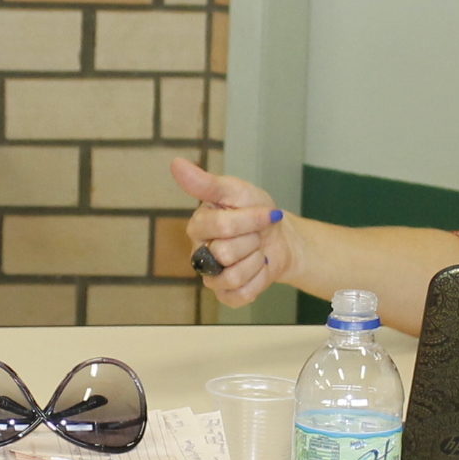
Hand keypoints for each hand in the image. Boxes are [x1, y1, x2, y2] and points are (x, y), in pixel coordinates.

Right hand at [169, 156, 290, 307]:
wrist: (282, 238)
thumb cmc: (257, 212)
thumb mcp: (236, 191)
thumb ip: (206, 183)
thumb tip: (176, 164)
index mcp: (198, 226)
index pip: (221, 227)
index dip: (250, 220)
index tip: (266, 213)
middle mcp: (200, 253)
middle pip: (226, 253)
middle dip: (252, 241)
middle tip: (254, 235)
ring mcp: (211, 277)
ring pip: (232, 277)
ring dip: (255, 262)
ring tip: (256, 252)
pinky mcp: (226, 295)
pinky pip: (240, 295)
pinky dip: (258, 281)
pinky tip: (258, 269)